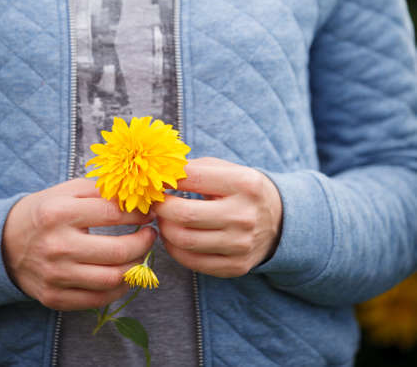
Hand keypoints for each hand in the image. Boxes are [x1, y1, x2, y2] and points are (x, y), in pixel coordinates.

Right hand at [2, 179, 155, 310]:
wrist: (5, 243)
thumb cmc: (45, 212)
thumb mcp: (68, 191)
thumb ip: (101, 191)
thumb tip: (137, 199)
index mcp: (60, 213)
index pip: (113, 214)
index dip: (139, 214)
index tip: (149, 213)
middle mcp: (57, 246)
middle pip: (118, 251)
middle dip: (144, 242)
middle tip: (150, 234)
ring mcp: (55, 276)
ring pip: (112, 278)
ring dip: (137, 266)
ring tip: (140, 253)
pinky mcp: (54, 297)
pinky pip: (98, 299)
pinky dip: (120, 287)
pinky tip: (126, 273)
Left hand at [154, 157, 282, 277]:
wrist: (278, 221)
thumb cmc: (243, 190)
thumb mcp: (228, 170)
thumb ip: (196, 168)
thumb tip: (160, 174)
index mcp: (244, 183)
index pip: (193, 178)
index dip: (168, 179)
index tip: (157, 181)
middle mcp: (245, 215)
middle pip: (185, 214)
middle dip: (161, 207)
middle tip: (156, 203)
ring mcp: (241, 244)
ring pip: (184, 241)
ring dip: (164, 229)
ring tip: (164, 219)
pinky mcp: (236, 266)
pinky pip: (192, 262)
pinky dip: (174, 249)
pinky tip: (174, 237)